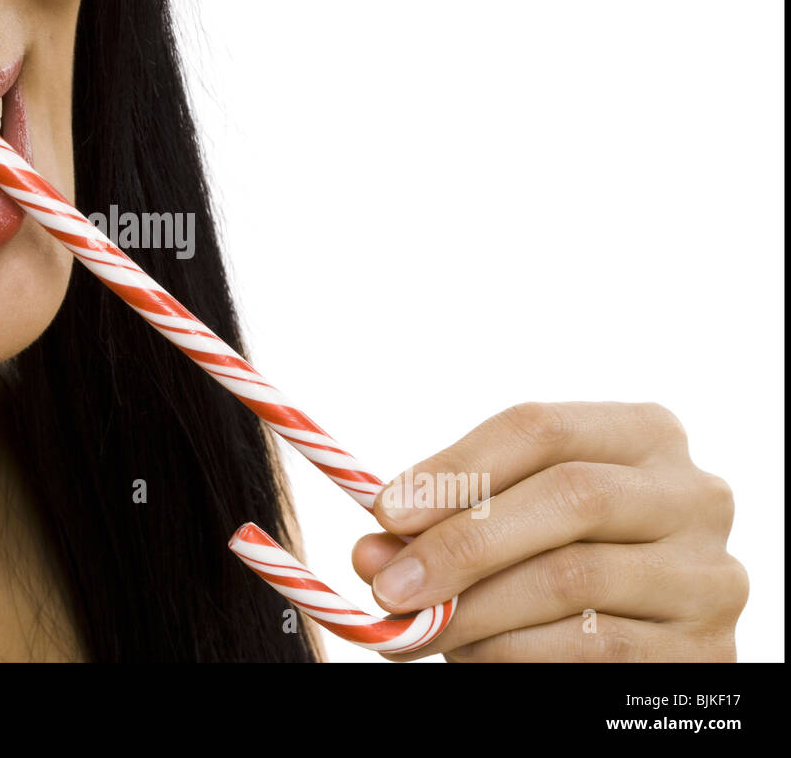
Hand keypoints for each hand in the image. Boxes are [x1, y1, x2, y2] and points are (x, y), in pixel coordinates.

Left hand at [351, 402, 747, 660]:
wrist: (631, 640)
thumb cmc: (557, 556)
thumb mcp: (508, 518)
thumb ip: (444, 523)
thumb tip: (371, 552)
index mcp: (644, 433)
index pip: (540, 428)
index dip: (457, 468)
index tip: (384, 512)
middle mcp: (693, 494)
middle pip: (569, 496)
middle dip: (462, 542)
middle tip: (388, 583)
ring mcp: (709, 574)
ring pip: (575, 577)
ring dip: (477, 608)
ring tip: (420, 626)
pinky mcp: (705, 651)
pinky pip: (593, 645)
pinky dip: (513, 651)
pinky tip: (473, 652)